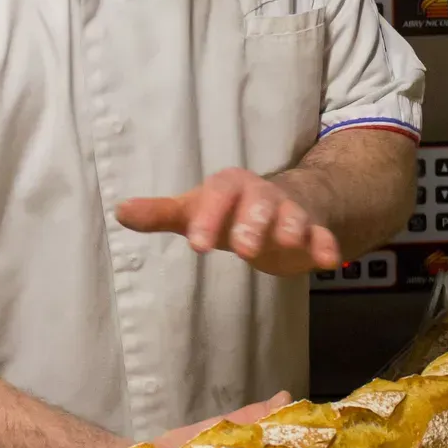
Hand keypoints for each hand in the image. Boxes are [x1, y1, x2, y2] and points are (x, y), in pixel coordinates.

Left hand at [117, 168, 341, 276]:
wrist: (285, 204)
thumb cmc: (232, 212)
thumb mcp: (197, 212)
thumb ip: (163, 214)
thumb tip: (120, 210)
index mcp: (230, 187)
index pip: (217, 194)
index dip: (209, 216)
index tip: (197, 244)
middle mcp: (262, 194)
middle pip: (258, 202)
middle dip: (252, 223)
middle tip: (243, 248)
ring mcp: (291, 210)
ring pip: (293, 215)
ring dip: (291, 227)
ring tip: (288, 243)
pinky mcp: (314, 229)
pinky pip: (322, 234)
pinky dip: (326, 245)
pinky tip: (328, 261)